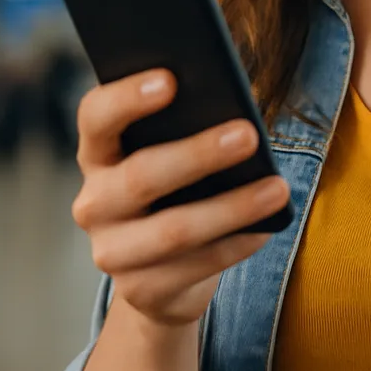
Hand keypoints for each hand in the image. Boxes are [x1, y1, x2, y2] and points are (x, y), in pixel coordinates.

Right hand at [71, 70, 290, 328]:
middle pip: (141, 176)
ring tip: (277, 188)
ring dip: (231, 207)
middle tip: (248, 133)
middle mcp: (93, 202)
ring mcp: (112, 251)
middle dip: (198, 154)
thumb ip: (187, 129)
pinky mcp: (140, 291)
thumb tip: (235, 113)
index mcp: (97, 153)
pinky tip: (266, 228)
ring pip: (174, 230)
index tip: (170, 79)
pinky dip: (236, 244)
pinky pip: (196, 267)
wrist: (161, 274)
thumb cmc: (176, 191)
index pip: (96, 116)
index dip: (126, 97)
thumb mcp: (171, 155)